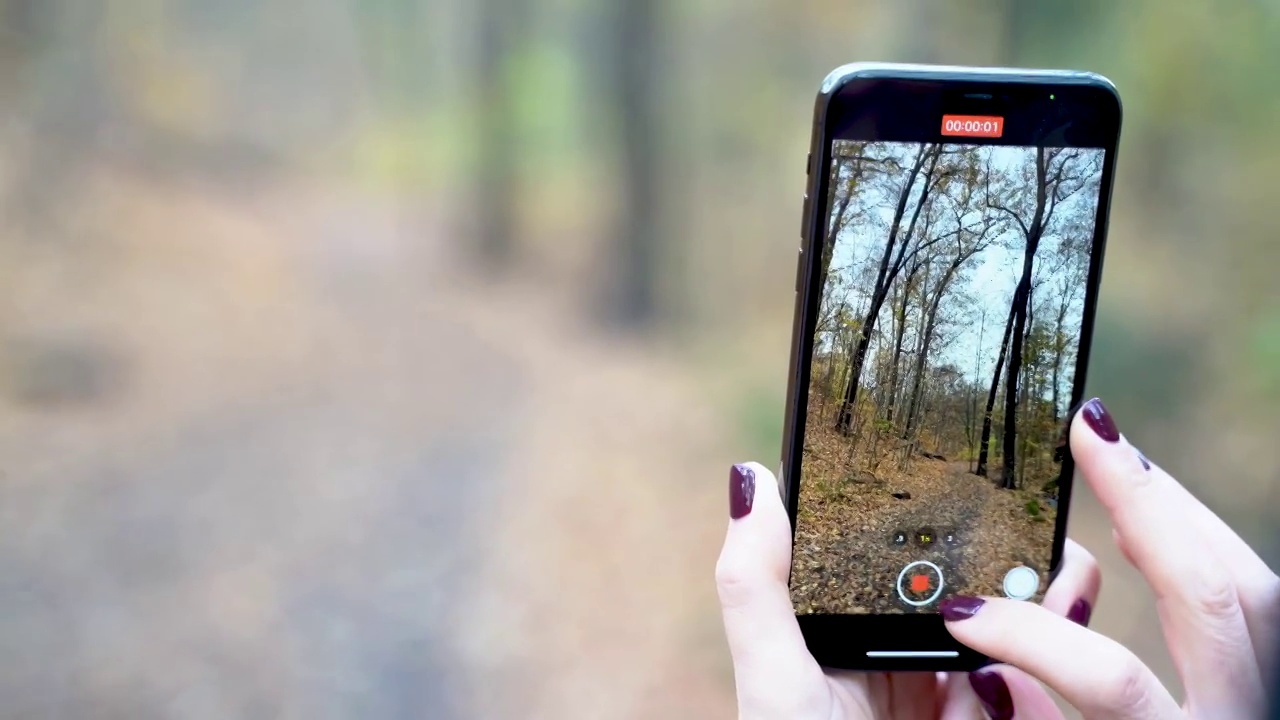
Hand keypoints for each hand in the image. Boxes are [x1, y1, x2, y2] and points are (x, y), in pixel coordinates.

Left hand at [716, 459, 1100, 718]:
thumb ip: (756, 583)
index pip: (897, 561)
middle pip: (964, 595)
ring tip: (1069, 579)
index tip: (984, 485)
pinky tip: (1060, 638)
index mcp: (843, 627)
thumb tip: (750, 477)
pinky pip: (1021, 694)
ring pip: (1006, 639)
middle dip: (1011, 567)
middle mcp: (895, 656)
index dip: (940, 524)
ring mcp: (942, 696)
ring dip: (1042, 612)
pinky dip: (1045, 671)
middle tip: (1051, 541)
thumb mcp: (772, 675)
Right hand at [940, 398, 1279, 718]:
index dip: (1034, 638)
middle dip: (1147, 503)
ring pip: (1251, 583)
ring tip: (1120, 464)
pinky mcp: (1266, 680)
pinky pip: (1254, 600)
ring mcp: (1261, 698)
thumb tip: (985, 667)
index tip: (962, 614)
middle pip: (1212, 594)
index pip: (1113, 681)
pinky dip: (1201, 547)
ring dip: (1182, 512)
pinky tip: (1151, 527)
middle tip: (1089, 434)